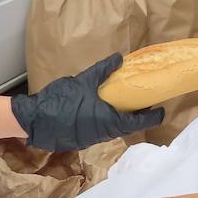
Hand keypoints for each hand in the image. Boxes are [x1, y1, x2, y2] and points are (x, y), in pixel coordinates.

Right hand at [10, 53, 163, 150]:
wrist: (34, 120)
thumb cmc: (61, 101)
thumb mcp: (84, 81)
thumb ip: (103, 70)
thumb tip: (119, 58)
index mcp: (109, 121)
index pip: (139, 122)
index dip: (153, 117)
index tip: (163, 111)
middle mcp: (104, 133)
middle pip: (128, 126)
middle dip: (138, 115)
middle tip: (145, 101)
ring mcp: (92, 138)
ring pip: (114, 129)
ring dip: (123, 118)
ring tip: (127, 103)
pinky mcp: (82, 139)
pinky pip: (101, 130)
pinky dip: (108, 120)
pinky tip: (105, 109)